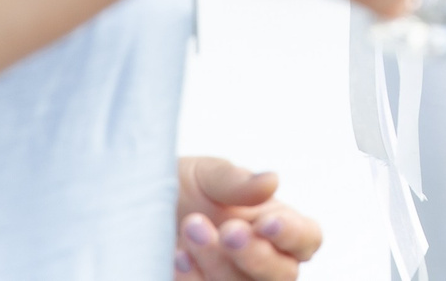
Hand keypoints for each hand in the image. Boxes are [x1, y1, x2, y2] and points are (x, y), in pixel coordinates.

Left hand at [173, 157, 322, 278]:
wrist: (139, 207)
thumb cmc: (184, 188)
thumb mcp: (207, 175)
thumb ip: (238, 181)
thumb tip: (272, 181)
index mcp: (278, 225)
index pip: (307, 239)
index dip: (293, 235)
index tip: (265, 222)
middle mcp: (264, 260)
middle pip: (282, 276)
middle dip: (255, 256)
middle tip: (226, 230)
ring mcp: (234, 280)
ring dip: (219, 266)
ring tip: (191, 229)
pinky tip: (177, 258)